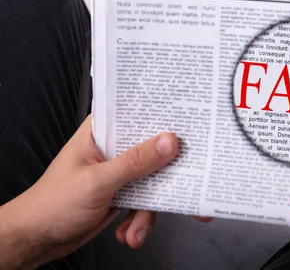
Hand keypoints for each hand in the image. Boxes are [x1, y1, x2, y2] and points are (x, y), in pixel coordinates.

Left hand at [0, 116, 179, 267]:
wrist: (37, 239)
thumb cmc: (52, 204)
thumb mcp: (97, 181)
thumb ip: (134, 162)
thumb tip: (168, 143)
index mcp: (101, 131)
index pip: (139, 115)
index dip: (164, 122)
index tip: (187, 132)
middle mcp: (113, 148)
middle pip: (153, 150)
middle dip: (165, 176)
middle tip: (181, 189)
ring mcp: (120, 171)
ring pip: (154, 180)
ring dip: (149, 208)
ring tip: (136, 226)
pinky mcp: (124, 192)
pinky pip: (147, 200)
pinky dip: (141, 220)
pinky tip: (129, 232)